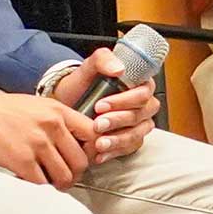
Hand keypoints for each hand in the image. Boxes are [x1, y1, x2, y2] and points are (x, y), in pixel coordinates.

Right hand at [0, 78, 94, 186]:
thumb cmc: (1, 109)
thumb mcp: (37, 106)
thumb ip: (57, 121)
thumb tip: (73, 143)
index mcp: (58, 110)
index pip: (94, 134)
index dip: (91, 151)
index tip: (81, 158)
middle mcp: (52, 126)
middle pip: (81, 161)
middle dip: (74, 174)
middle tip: (63, 176)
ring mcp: (38, 144)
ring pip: (65, 177)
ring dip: (58, 185)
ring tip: (48, 182)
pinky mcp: (22, 160)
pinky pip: (42, 184)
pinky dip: (39, 188)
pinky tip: (30, 181)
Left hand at [48, 47, 157, 161]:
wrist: (69, 103)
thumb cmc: (83, 85)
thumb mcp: (88, 68)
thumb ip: (103, 60)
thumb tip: (119, 68)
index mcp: (139, 84)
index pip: (142, 93)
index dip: (124, 100)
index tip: (101, 105)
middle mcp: (144, 105)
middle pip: (140, 115)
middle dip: (118, 121)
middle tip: (97, 124)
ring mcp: (139, 124)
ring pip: (136, 134)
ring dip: (117, 140)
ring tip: (98, 143)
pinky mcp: (131, 140)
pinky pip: (129, 149)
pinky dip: (114, 152)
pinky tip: (100, 154)